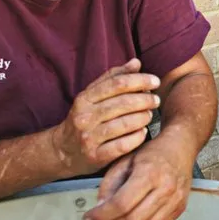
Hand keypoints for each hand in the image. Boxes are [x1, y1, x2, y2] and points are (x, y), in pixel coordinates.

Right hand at [52, 59, 160, 175]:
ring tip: (149, 115)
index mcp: (84, 99)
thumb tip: (136, 63)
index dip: (139, 80)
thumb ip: (113, 78)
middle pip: (123, 103)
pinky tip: (143, 133)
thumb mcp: (92, 96)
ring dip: (143, 118)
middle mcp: (85, 117)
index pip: (116, 84)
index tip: (155, 81)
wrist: (63, 151)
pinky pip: (122, 146)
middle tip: (156, 100)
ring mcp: (89, 138)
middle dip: (145, 100)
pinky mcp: (95, 156)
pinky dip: (137, 138)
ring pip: (124, 124)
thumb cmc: (85, 118)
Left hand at [82, 129, 195, 219]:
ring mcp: (175, 199)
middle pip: (132, 219)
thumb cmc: (153, 152)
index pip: (121, 203)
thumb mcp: (124, 160)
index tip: (89, 219)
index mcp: (149, 173)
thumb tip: (100, 208)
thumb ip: (110, 184)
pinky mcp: (180, 207)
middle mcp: (165, 187)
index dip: (102, 216)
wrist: (180, 147)